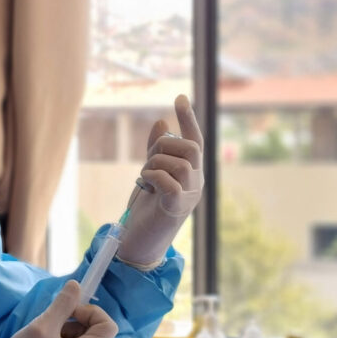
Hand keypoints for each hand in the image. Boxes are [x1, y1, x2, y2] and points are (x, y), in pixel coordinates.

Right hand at [1, 281, 118, 337]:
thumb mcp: (42, 327)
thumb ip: (63, 304)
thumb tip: (76, 285)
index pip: (108, 326)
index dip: (91, 312)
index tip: (68, 311)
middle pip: (96, 332)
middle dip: (76, 321)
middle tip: (52, 322)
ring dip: (68, 329)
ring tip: (45, 335)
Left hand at [117, 94, 203, 267]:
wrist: (140, 241)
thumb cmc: (146, 208)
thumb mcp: (150, 173)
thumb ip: (156, 150)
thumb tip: (162, 122)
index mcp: (192, 172)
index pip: (195, 139)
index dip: (188, 118)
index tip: (179, 96)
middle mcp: (196, 182)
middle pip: (189, 147)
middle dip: (164, 146)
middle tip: (148, 162)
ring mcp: (190, 195)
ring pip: (178, 162)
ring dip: (154, 164)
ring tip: (145, 178)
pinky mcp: (176, 207)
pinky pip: (168, 180)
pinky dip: (152, 177)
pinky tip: (145, 185)